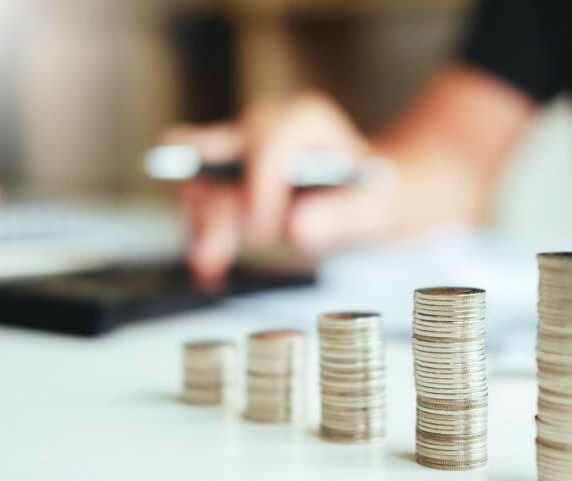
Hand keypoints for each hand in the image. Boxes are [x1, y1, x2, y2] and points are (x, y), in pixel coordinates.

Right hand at [161, 68, 533, 287]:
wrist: (370, 202)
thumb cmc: (375, 197)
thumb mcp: (376, 207)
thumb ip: (343, 215)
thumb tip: (297, 226)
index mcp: (303, 119)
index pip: (264, 142)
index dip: (260, 187)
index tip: (269, 230)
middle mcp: (263, 127)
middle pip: (210, 152)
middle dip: (213, 205)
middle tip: (218, 255)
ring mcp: (240, 154)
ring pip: (195, 178)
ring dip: (199, 224)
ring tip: (211, 266)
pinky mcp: (228, 182)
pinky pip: (198, 203)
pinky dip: (200, 235)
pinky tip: (210, 269)